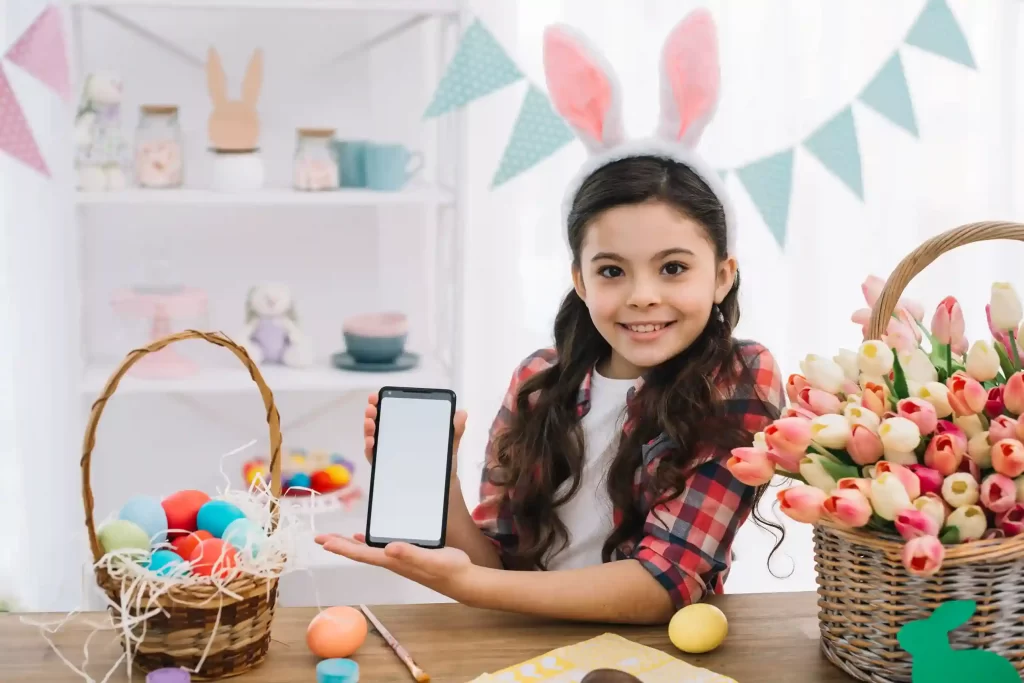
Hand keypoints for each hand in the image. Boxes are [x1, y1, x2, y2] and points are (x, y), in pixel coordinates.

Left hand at [315, 532, 475, 601]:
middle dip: (338, 545)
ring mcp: (398, 560)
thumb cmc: (448, 569)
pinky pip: (379, 548)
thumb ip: (410, 553)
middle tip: (319, 538)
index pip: (361, 554)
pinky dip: (367, 543)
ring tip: (334, 539)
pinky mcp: (406, 556)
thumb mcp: (431, 559)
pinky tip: (363, 538)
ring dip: (349, 545)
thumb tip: (388, 548)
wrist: (462, 580)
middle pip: (359, 553)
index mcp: (393, 561)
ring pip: (366, 551)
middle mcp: (392, 561)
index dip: (342, 548)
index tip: (324, 542)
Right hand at [362, 392, 467, 484]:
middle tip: (372, 408)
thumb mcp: (449, 444)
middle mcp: (394, 437)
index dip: (382, 402)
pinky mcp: (385, 465)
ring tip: (371, 423)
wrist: (441, 486)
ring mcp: (388, 450)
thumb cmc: (442, 462)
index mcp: (408, 427)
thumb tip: (463, 412)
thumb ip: (455, 430)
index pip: (392, 411)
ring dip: (369, 428)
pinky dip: (370, 448)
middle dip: (373, 412)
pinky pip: (373, 456)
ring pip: (373, 436)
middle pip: (379, 421)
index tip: (377, 396)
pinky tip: (371, 443)